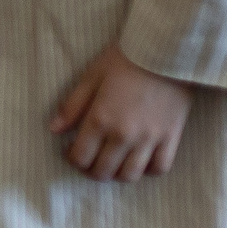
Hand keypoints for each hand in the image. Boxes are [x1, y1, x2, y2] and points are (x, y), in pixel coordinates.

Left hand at [49, 43, 190, 180]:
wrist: (167, 52)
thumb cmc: (126, 59)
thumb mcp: (92, 77)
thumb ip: (72, 106)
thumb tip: (54, 129)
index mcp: (100, 120)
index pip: (80, 157)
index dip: (71, 159)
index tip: (71, 151)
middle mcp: (124, 135)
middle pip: (103, 171)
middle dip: (91, 170)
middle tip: (90, 159)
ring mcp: (150, 139)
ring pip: (130, 175)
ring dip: (117, 174)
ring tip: (113, 162)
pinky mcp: (172, 137)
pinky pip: (160, 168)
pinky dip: (148, 170)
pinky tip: (140, 160)